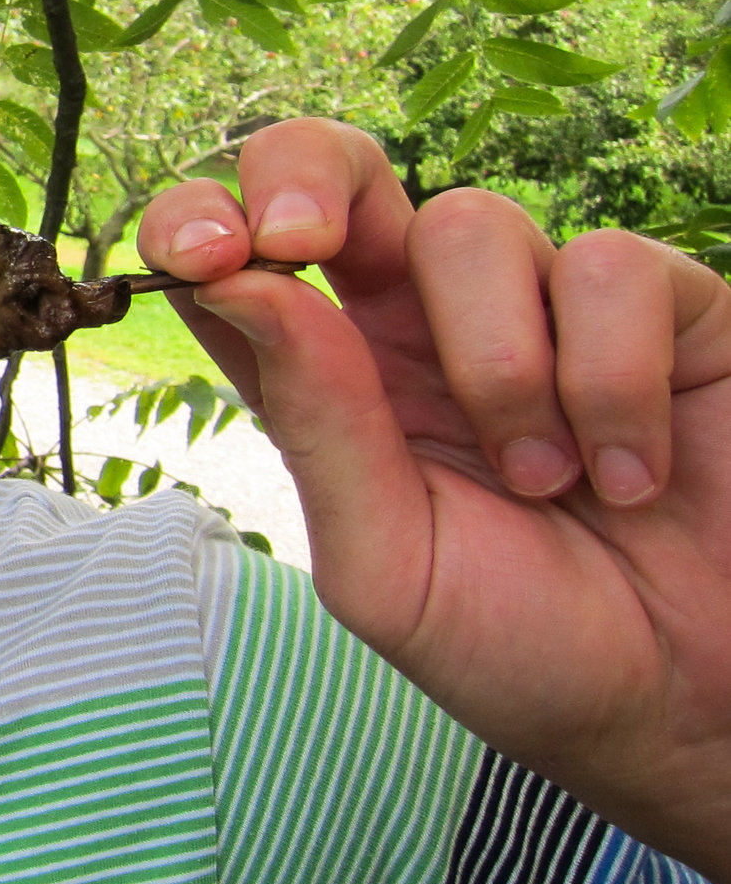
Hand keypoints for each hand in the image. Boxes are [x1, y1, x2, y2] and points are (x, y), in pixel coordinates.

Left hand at [137, 117, 730, 883]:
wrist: (691, 710)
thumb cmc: (526, 650)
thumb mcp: (385, 564)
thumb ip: (315, 424)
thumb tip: (235, 284)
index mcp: (333, 383)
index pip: (240, 261)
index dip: (202, 223)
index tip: (203, 255)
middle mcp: (421, 327)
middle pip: (337, 174)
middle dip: (305, 175)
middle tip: (306, 242)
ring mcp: (540, 307)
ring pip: (470, 226)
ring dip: (497, 363)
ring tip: (545, 480)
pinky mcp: (662, 309)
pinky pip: (610, 269)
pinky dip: (612, 381)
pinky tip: (631, 473)